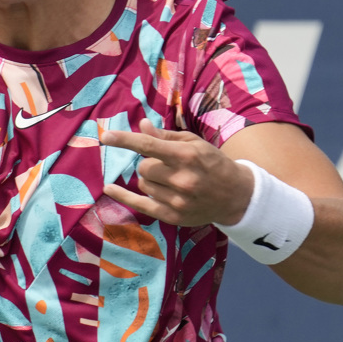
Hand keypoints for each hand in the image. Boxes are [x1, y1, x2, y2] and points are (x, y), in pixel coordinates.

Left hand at [101, 119, 253, 227]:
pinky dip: (122, 196)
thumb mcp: (194, 143)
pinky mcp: (173, 216)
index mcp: (186, 156)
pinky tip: (109, 188)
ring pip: (143, 184)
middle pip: (143, 167)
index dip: (125, 140)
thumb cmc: (213, 164)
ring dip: (150, 179)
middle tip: (167, 166)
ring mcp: (177, 200)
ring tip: (170, 180)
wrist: (236, 196)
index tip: (106, 136)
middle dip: (150, 164)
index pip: (148, 145)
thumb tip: (141, 125)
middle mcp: (181, 179)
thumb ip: (165, 136)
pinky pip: (139, 205)